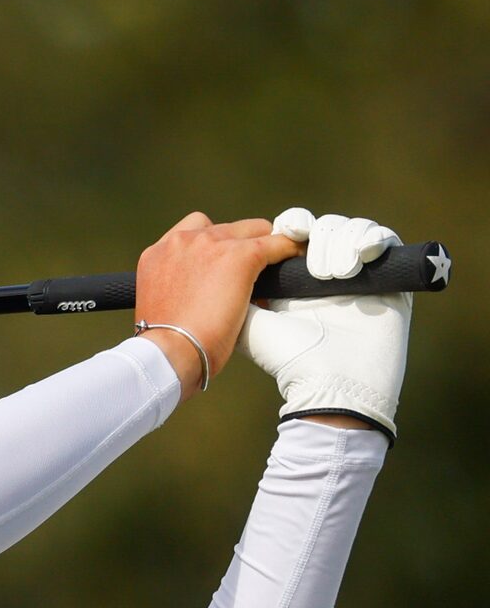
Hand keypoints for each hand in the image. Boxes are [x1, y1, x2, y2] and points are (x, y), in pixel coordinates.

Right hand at [130, 213, 304, 390]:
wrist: (169, 354)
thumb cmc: (165, 344)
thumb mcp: (163, 303)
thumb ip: (180, 285)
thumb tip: (210, 289)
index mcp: (158, 253)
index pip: (195, 232)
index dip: (213, 249)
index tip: (220, 270)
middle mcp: (182, 241)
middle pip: (227, 228)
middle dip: (238, 249)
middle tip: (247, 278)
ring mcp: (212, 244)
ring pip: (255, 230)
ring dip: (261, 249)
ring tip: (270, 275)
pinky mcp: (242, 255)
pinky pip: (279, 243)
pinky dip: (290, 250)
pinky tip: (296, 261)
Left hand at [242, 207, 410, 437]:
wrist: (331, 381)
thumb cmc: (287, 357)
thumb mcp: (250, 323)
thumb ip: (236, 292)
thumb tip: (217, 260)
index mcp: (292, 279)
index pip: (291, 234)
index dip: (290, 226)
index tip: (287, 230)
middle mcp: (325, 272)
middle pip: (322, 227)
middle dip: (315, 233)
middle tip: (310, 255)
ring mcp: (358, 273)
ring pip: (351, 229)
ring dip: (339, 242)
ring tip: (331, 272)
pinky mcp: (389, 277)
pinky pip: (386, 239)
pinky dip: (370, 239)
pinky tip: (357, 259)